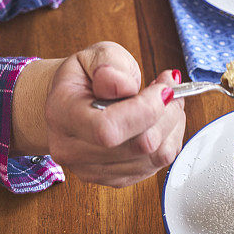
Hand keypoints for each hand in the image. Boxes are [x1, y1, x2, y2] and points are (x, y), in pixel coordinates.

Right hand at [11, 42, 184, 186]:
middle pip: (138, 145)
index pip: (108, 128)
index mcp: (62, 114)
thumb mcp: (94, 55)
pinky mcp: (113, 179)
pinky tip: (160, 120)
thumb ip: (109, 64)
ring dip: (171, 126)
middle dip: (166, 112)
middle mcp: (71, 149)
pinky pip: (156, 166)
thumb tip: (125, 86)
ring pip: (153, 157)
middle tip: (170, 88)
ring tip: (166, 102)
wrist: (71, 101)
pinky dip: (168, 139)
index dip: (146, 109)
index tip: (164, 87)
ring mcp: (92, 169)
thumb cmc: (85, 77)